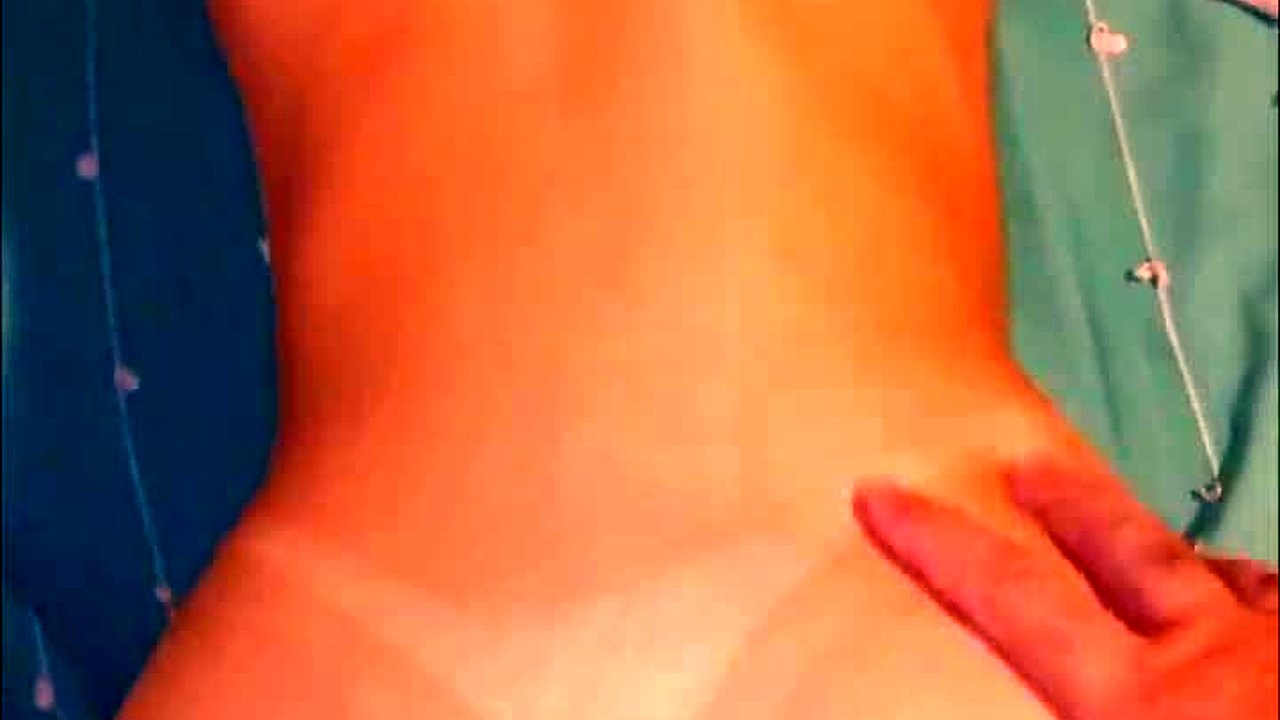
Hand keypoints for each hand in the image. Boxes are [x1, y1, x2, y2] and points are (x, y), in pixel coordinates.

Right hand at [851, 458, 1277, 719]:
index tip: (878, 490)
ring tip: (1169, 550)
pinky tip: (1268, 615)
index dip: (936, 544)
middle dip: (1067, 500)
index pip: (1011, 601)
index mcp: (1142, 707)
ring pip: (1233, 579)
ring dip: (1186, 558)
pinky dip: (1268, 607)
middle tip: (1023, 459)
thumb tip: (1036, 703)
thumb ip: (1083, 712)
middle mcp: (1217, 658)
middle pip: (1126, 551)